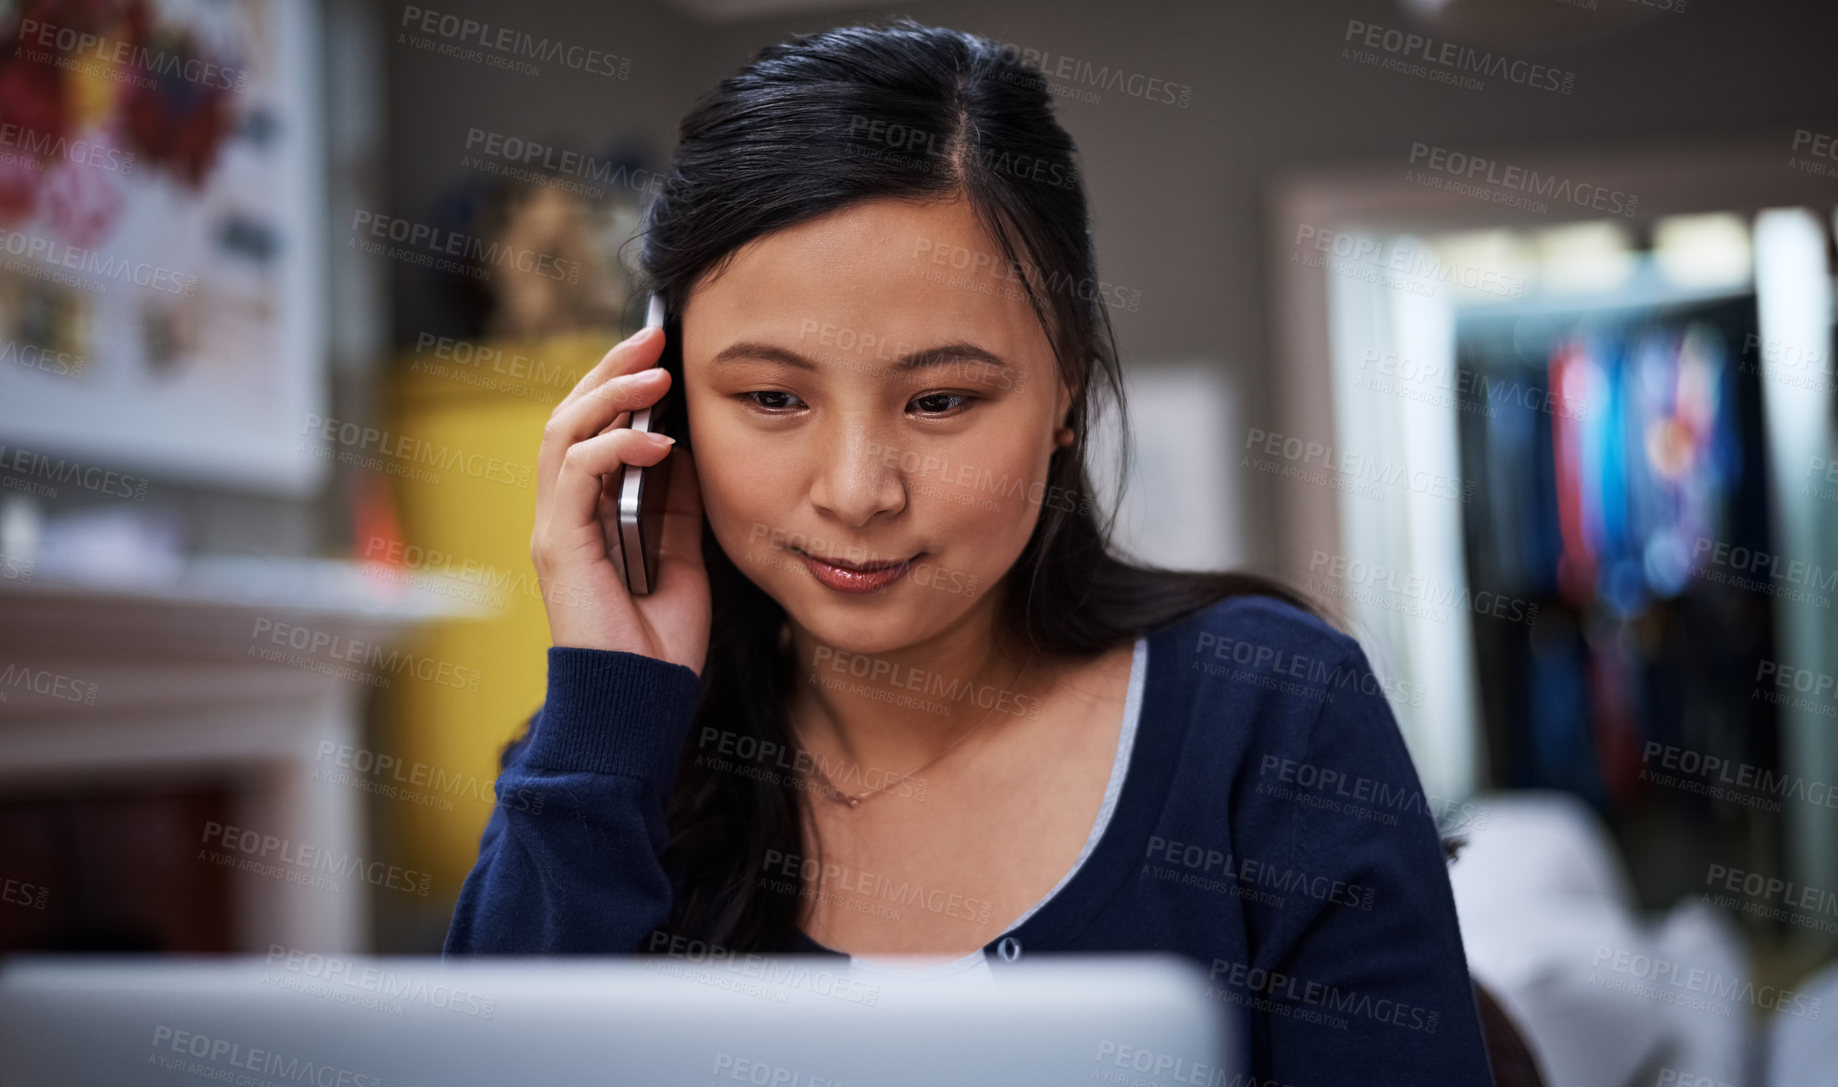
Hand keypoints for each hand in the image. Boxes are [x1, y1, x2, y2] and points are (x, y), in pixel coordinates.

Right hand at [530, 325, 710, 674]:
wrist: (640, 705)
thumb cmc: (659, 643)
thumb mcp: (682, 558)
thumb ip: (675, 506)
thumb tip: (686, 449)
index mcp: (589, 517)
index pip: (592, 432)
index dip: (622, 389)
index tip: (665, 356)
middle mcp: (563, 515)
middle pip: (570, 417)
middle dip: (611, 370)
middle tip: (655, 335)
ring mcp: (556, 528)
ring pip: (564, 433)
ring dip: (611, 394)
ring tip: (655, 372)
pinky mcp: (559, 544)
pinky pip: (577, 473)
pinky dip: (615, 446)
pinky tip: (657, 440)